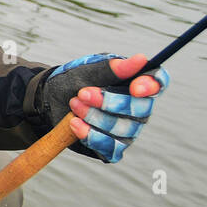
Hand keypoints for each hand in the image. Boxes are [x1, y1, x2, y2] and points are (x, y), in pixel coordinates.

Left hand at [36, 53, 169, 162]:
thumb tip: (142, 59)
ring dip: (95, 117)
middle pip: (140, 108)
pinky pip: (110, 147)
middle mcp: (138, 107)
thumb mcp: (86, 70)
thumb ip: (112, 68)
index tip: (135, 88)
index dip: (151, 86)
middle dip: (108, 102)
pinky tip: (75, 124)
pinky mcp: (113, 147)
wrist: (48, 100)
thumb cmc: (72, 81)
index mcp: (135, 81)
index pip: (158, 82)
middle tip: (82, 94)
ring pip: (123, 128)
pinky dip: (91, 135)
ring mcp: (128, 129)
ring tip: (73, 105)